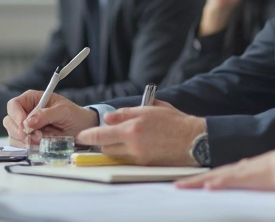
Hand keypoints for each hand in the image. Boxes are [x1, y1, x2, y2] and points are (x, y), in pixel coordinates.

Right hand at [3, 90, 98, 146]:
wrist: (80, 129)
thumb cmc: (73, 114)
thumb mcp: (63, 111)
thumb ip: (46, 114)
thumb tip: (28, 122)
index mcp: (31, 99)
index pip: (14, 105)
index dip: (16, 115)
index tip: (25, 126)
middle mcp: (25, 111)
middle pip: (9, 121)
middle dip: (20, 131)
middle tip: (36, 137)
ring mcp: (24, 126)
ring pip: (12, 134)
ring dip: (25, 140)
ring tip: (42, 140)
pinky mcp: (27, 138)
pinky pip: (18, 144)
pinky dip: (26, 147)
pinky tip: (39, 145)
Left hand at [75, 101, 204, 165]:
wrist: (194, 140)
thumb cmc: (175, 122)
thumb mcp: (152, 108)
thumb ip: (127, 112)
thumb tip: (109, 118)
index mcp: (133, 127)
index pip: (102, 134)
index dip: (88, 136)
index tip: (81, 136)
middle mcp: (134, 143)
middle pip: (106, 146)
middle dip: (105, 140)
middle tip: (111, 134)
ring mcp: (139, 156)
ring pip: (116, 154)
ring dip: (116, 148)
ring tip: (127, 139)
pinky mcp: (145, 165)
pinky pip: (128, 160)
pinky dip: (128, 154)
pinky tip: (139, 145)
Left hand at [175, 147, 274, 191]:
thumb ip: (274, 177)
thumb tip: (273, 179)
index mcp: (254, 169)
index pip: (226, 175)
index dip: (208, 179)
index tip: (195, 185)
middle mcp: (248, 167)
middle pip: (217, 174)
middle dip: (196, 181)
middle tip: (177, 186)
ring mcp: (250, 170)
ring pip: (219, 176)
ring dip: (199, 182)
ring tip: (181, 187)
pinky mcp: (256, 175)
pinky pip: (234, 180)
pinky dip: (220, 183)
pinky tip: (208, 187)